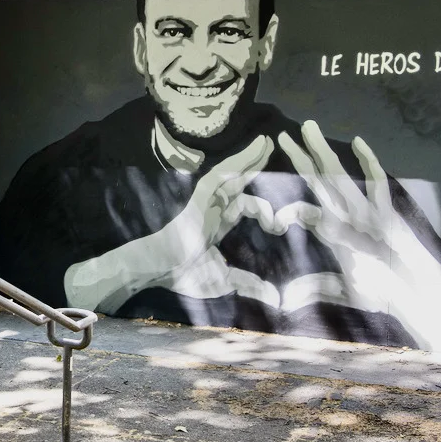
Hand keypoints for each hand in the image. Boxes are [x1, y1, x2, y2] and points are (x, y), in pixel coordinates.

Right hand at [64, 135, 307, 310]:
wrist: (160, 267)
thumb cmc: (185, 274)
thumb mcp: (226, 280)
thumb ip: (251, 284)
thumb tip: (277, 299)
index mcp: (218, 223)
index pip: (244, 205)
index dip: (265, 211)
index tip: (279, 226)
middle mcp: (214, 207)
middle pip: (239, 181)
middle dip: (255, 165)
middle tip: (271, 148)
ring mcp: (207, 200)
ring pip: (232, 173)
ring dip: (249, 157)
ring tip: (266, 142)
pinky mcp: (202, 197)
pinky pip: (222, 175)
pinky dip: (237, 162)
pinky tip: (252, 149)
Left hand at [276, 120, 440, 354]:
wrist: (417, 296)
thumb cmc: (385, 293)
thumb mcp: (345, 290)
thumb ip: (317, 288)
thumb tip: (285, 299)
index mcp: (335, 234)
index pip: (306, 211)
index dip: (289, 206)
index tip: (271, 208)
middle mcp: (348, 218)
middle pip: (320, 182)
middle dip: (302, 159)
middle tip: (282, 135)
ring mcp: (368, 212)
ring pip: (340, 176)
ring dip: (324, 152)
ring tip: (308, 128)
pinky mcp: (388, 213)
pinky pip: (377, 185)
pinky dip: (368, 163)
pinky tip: (358, 143)